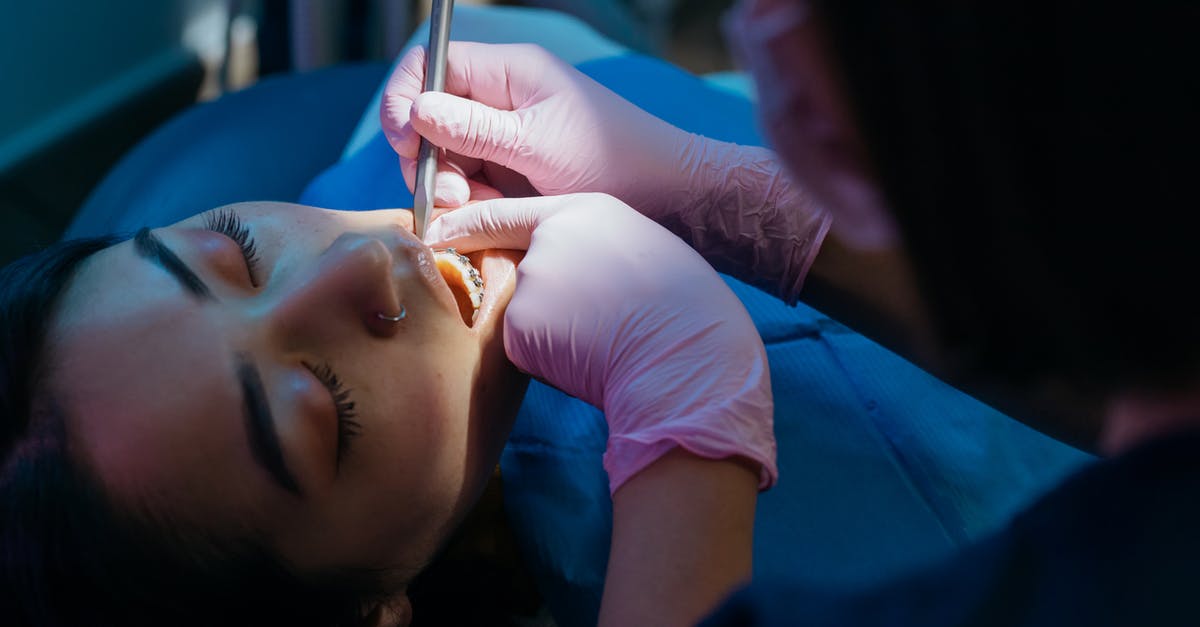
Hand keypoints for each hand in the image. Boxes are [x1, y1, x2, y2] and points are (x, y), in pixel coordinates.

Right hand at [380, 42, 697, 213]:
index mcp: (508, 74)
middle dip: (429, 159)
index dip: (407, 101)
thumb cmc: (614, 162)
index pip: (432, 67)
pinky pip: (469, 186)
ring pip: (446, 159)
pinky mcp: (512, 176)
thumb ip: (474, 130)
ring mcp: (505, 140)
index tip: (407, 145)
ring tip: (473, 209)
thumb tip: (416, 110)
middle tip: (453, 196)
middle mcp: (501, 102)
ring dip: (448, 188)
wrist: (667, 200)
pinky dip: (468, 205)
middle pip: (430, 120)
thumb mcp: (538, 146)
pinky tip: (484, 219)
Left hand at [425, 193, 776, 492]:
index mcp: (581, 210)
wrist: (687, 357)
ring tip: (603, 336)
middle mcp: (545, 240)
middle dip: (541, 300)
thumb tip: (552, 270)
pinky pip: (523, 349)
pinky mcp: (520, 329)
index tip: (435, 232)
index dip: (466, 225)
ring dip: (548, 332)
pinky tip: (587, 358)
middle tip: (599, 319)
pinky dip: (546, 359)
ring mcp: (529, 283)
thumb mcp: (637, 250)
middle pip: (515, 273)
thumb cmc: (682, 310)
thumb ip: (584, 248)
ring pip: (520, 315)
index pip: (505, 213)